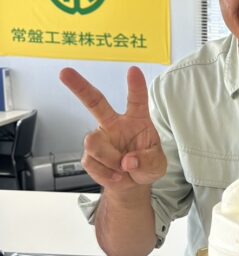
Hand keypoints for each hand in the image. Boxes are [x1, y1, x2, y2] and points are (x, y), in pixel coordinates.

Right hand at [59, 66, 166, 190]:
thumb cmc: (145, 166)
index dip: (136, 86)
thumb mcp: (157, 165)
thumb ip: (148, 161)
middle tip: (65, 73)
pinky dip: (106, 174)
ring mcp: (100, 139)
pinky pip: (91, 163)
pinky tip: (115, 176)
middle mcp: (114, 124)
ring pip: (93, 142)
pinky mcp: (89, 156)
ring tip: (123, 169)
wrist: (132, 185)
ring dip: (109, 160)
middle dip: (80, 87)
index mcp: (136, 120)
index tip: (133, 70)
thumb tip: (128, 161)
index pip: (136, 100)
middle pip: (95, 102)